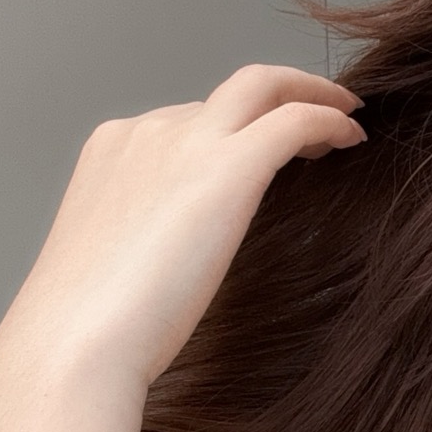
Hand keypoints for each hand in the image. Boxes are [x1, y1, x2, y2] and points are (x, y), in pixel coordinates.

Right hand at [0, 64, 367, 390]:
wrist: (77, 345)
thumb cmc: (92, 333)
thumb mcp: (117, 264)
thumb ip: (153, 238)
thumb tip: (186, 253)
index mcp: (114, 151)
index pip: (189, 120)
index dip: (238, 130)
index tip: (271, 147)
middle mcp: (147, 132)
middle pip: (229, 93)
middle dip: (280, 95)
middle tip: (324, 115)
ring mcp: (185, 143)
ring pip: (263, 86)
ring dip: (311, 95)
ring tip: (346, 121)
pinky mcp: (228, 166)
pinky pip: (295, 119)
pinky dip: (330, 118)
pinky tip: (354, 137)